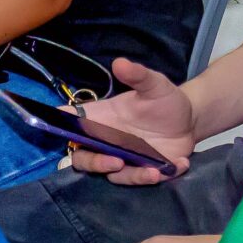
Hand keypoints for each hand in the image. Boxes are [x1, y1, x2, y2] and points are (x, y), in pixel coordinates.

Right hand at [66, 57, 196, 181]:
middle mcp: (108, 142)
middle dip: (95, 164)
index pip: (72, 123)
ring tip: (153, 172)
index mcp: (102, 118)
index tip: (52, 128)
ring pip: (113, 176)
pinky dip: (159, 176)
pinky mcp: (143, 171)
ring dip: (132, 176)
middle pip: (84, 159)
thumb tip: (120, 62)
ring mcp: (124, 159)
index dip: (58, 127)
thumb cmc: (164, 100)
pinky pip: (142, 180)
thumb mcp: (154, 85)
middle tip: (116, 161)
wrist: (189, 120)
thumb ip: (138, 75)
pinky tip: (178, 165)